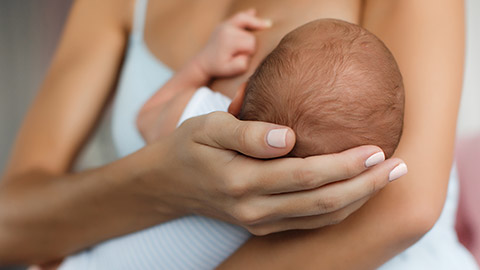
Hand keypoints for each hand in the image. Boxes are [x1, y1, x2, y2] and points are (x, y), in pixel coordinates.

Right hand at [148, 112, 406, 234]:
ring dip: (358, 200)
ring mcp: (259, 222)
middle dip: (364, 186)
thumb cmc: (189, 147)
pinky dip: (338, 211)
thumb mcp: (208, 127)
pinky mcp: (263, 225)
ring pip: (320, 219)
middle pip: (322, 203)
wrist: (168, 184)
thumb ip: (247, 133)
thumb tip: (288, 137)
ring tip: (387, 179)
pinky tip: (356, 194)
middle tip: (398, 167)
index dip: (343, 165)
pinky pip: (309, 223)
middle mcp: (254, 208)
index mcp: (242, 181)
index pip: (305, 176)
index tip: (376, 150)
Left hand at [194, 9, 271, 77]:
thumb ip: (242, 64)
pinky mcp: (224, 24)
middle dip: (250, 44)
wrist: (203, 63)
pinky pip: (238, 16)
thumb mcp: (231, 70)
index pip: (251, 43)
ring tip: (268, 25)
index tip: (242, 58)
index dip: (250, 52)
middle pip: (250, 34)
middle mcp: (226, 29)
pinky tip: (254, 12)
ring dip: (254, 26)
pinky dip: (247, 15)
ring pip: (247, 21)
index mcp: (229, 41)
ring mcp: (224, 25)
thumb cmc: (218, 68)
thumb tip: (248, 53)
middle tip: (240, 53)